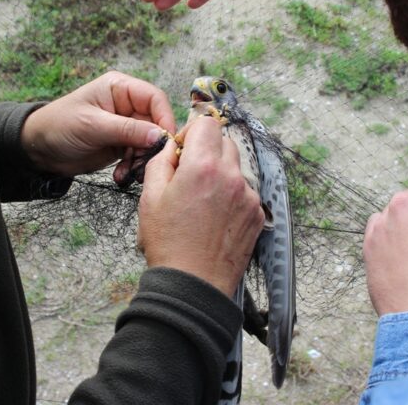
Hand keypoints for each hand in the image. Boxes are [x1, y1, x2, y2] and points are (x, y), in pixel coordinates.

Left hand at [21, 71, 175, 180]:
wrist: (38, 149)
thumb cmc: (59, 126)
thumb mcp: (93, 126)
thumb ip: (127, 129)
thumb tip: (159, 136)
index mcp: (120, 88)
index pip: (155, 98)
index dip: (164, 118)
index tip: (165, 140)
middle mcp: (126, 105)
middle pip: (156, 123)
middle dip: (153, 144)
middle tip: (146, 163)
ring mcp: (125, 126)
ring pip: (149, 142)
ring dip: (143, 160)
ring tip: (130, 173)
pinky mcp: (122, 144)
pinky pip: (138, 155)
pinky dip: (133, 167)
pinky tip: (121, 175)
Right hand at [138, 117, 264, 295]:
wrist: (193, 285)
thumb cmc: (168, 243)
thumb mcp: (150, 197)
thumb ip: (161, 161)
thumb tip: (173, 146)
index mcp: (204, 167)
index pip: (207, 123)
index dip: (192, 132)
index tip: (183, 151)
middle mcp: (232, 177)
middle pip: (225, 142)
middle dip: (207, 151)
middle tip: (190, 176)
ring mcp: (248, 196)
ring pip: (236, 168)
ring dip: (220, 174)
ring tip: (202, 202)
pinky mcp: (257, 214)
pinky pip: (245, 192)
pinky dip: (231, 196)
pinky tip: (215, 217)